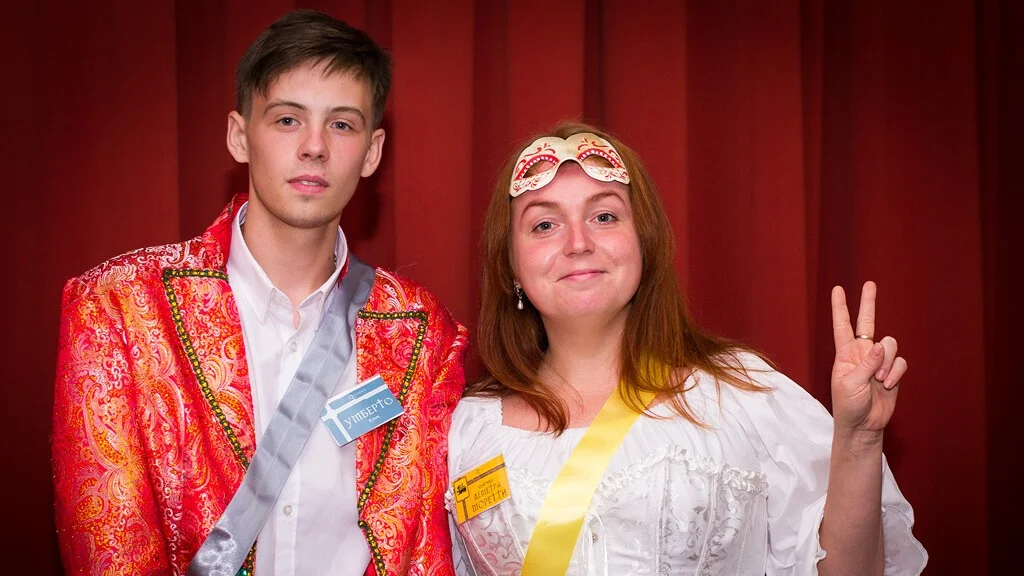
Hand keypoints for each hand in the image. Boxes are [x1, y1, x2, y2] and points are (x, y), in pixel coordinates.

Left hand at [830, 281, 906, 439]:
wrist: (863, 426)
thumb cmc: (849, 406)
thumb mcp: (852, 384)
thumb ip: (866, 364)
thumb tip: (880, 345)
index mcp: (845, 354)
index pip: (842, 326)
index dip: (840, 308)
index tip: (837, 289)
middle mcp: (862, 353)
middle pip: (867, 323)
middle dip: (868, 303)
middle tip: (870, 283)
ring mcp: (878, 362)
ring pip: (890, 345)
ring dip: (887, 362)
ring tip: (879, 380)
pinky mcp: (892, 372)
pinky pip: (900, 362)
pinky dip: (895, 372)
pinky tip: (888, 385)